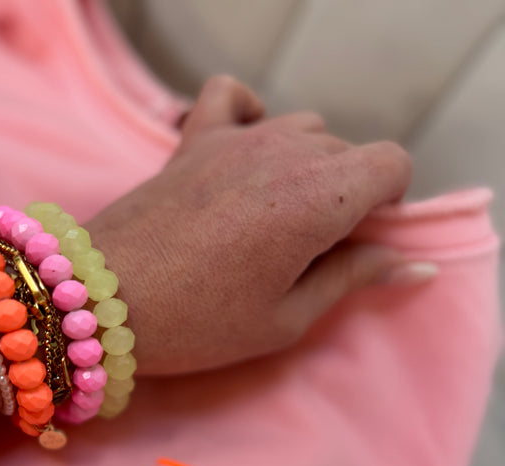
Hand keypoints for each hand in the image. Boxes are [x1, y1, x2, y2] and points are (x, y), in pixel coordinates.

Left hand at [86, 75, 426, 375]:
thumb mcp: (285, 319)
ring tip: (271, 217)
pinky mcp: (192, 138)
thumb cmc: (198, 323)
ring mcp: (234, 137)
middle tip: (304, 251)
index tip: (353, 243)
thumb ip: (352, 279)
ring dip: (304, 165)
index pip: (392, 163)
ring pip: (301, 128)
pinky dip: (250, 115)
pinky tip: (244, 153)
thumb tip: (412, 265)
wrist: (100, 302)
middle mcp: (283, 151)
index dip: (386, 204)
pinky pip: (233, 95)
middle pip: (347, 150)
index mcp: (317, 197)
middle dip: (345, 195)